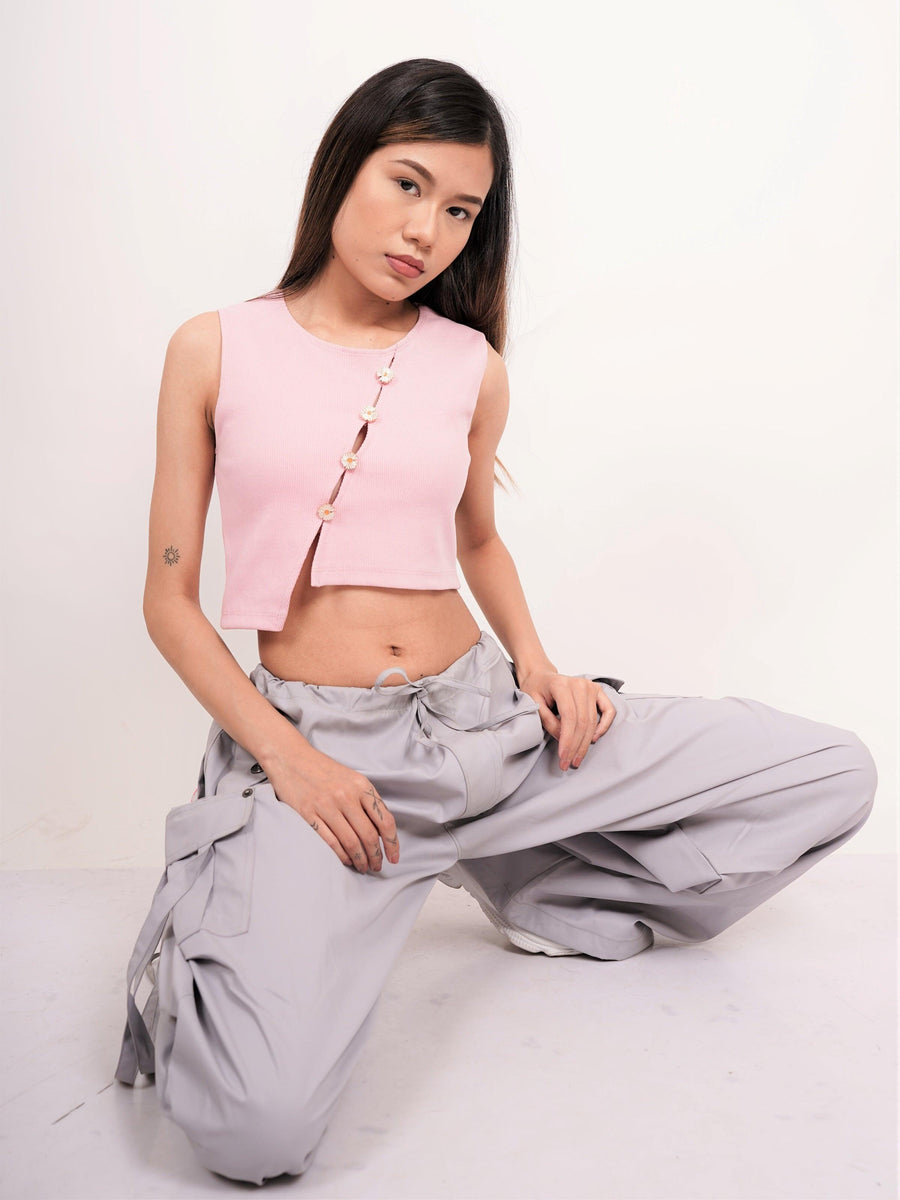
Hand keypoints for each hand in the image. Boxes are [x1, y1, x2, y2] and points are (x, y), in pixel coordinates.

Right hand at [264, 745, 398, 872]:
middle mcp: (346, 795)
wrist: (291, 758)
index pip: (385, 820)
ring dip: (359, 860)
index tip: (393, 857)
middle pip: (368, 835)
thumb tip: (381, 831)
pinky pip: (330, 841)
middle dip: (375, 856)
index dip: (392, 843)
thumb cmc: (324, 770)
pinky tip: (346, 860)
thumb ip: (367, 801)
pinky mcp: (308, 814)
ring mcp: (326, 805)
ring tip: (363, 867)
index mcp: (361, 786)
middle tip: (377, 866)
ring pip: (350, 842)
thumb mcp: (352, 778)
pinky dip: (341, 855)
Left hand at [515, 668, 615, 770]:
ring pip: (593, 720)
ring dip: (586, 742)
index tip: (563, 757)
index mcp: (561, 685)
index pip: (569, 717)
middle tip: (569, 763)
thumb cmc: (535, 688)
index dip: (568, 740)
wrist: (541, 675)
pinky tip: (594, 738)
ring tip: (578, 757)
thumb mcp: (533, 704)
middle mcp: (579, 684)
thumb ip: (548, 721)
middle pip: (582, 721)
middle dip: (576, 746)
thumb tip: (563, 739)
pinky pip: (608, 710)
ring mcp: (591, 687)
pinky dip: (604, 726)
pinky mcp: (598, 691)